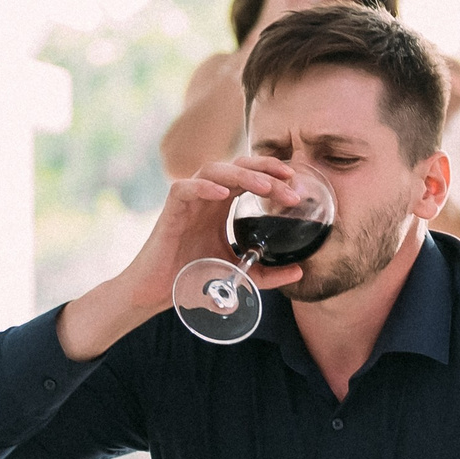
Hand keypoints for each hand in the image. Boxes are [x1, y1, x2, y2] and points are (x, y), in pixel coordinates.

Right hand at [62, 155, 308, 359]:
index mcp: (222, 204)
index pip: (250, 175)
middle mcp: (207, 196)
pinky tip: (222, 194)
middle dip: (265, 169)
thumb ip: (268, 272)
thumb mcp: (240, 274)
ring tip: (264, 186)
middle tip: (289, 181)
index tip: (296, 182)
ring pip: (214, 170)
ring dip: (241, 175)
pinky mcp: (171, 210)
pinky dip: (203, 186)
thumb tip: (300, 272)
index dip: (272, 172)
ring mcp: (189, 200)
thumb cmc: (194, 278)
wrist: (159, 292)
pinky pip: (184, 188)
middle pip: (237, 166)